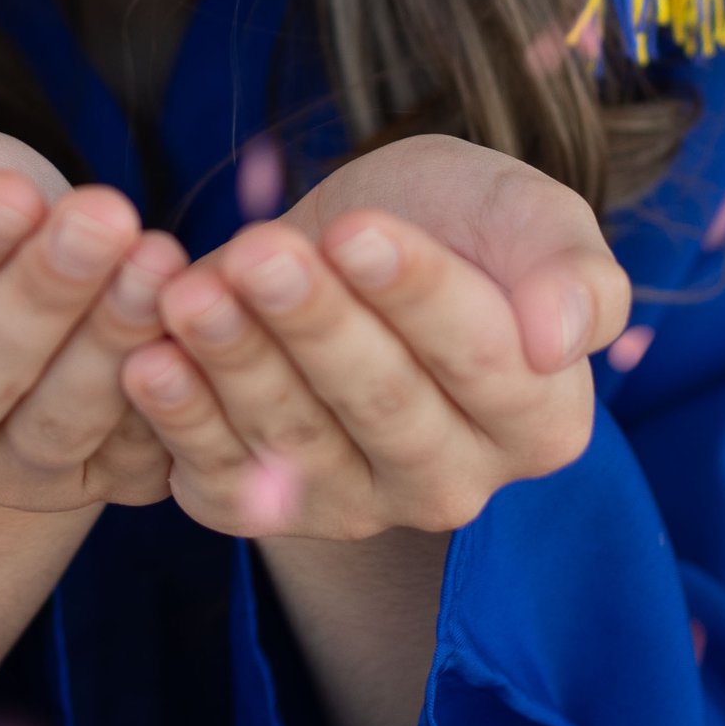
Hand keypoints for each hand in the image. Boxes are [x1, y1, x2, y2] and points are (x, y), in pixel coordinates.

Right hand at [0, 124, 180, 511]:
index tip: (13, 190)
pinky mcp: (85, 487)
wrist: (9, 273)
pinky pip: (128, 454)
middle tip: (105, 217)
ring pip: (55, 422)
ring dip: (112, 340)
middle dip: (44, 293)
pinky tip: (196, 326)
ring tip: (158, 259)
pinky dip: (166, 395)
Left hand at [120, 137, 627, 541]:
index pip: (483, 360)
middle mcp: (456, 484)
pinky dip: (179, 422)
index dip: (418, 296)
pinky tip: (149, 359)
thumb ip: (574, 274)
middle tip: (263, 255)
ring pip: (296, 440)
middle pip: (383, 406)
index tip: (358, 230)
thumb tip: (562, 341)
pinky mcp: (268, 510)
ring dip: (238, 363)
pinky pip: (222, 479)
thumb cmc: (460, 222)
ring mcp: (359, 508)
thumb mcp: (530, 215)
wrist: (356, 240)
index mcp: (540, 420)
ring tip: (192, 291)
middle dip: (316, 326)